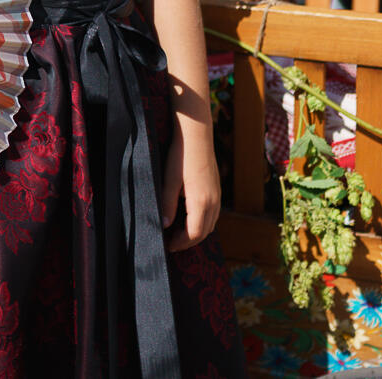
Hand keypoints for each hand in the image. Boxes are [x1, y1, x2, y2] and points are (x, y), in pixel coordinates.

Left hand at [160, 127, 220, 250]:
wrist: (197, 135)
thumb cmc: (181, 156)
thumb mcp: (169, 181)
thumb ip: (167, 205)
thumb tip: (164, 225)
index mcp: (201, 202)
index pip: (194, 234)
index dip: (181, 243)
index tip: (168, 245)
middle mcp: (214, 201)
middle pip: (204, 232)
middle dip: (188, 242)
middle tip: (171, 244)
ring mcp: (217, 195)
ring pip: (211, 224)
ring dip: (196, 233)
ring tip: (178, 233)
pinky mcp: (217, 189)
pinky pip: (213, 214)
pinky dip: (203, 222)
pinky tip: (189, 218)